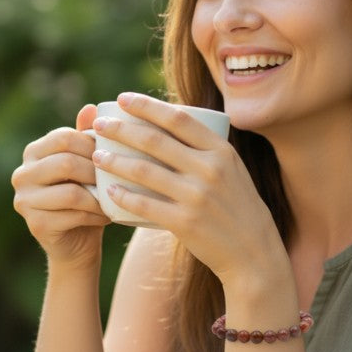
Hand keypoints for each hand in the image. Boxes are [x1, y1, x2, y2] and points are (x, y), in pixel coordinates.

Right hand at [11, 104, 109, 268]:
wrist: (79, 242)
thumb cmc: (87, 197)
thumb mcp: (88, 165)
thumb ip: (87, 138)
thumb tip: (92, 107)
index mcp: (34, 152)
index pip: (65, 137)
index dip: (94, 145)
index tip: (117, 155)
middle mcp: (22, 174)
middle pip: (65, 162)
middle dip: (98, 171)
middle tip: (120, 178)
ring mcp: (24, 200)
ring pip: (71, 191)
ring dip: (99, 195)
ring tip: (116, 197)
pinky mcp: (35, 224)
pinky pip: (73, 214)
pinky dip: (96, 214)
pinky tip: (108, 216)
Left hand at [92, 93, 286, 285]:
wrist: (253, 253)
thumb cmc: (238, 207)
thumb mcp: (232, 170)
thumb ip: (207, 150)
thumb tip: (170, 124)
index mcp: (221, 151)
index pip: (178, 119)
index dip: (146, 106)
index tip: (122, 99)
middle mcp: (210, 170)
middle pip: (154, 141)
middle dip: (120, 129)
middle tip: (99, 125)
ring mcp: (197, 196)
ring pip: (144, 170)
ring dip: (114, 161)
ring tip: (97, 156)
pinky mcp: (185, 222)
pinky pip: (144, 204)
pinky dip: (123, 196)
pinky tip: (109, 191)